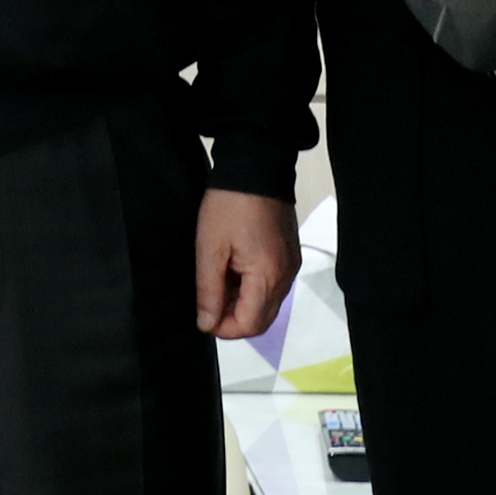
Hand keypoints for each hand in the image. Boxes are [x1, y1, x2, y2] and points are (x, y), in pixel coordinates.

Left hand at [196, 189, 300, 339]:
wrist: (256, 166)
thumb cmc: (229, 206)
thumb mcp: (210, 248)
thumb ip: (209, 291)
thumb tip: (207, 324)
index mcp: (268, 277)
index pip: (250, 325)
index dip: (224, 328)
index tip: (204, 315)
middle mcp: (286, 277)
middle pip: (263, 320)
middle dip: (235, 319)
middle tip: (210, 301)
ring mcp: (292, 266)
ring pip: (269, 304)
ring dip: (244, 304)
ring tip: (220, 282)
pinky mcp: (291, 254)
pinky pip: (274, 286)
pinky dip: (255, 289)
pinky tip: (235, 271)